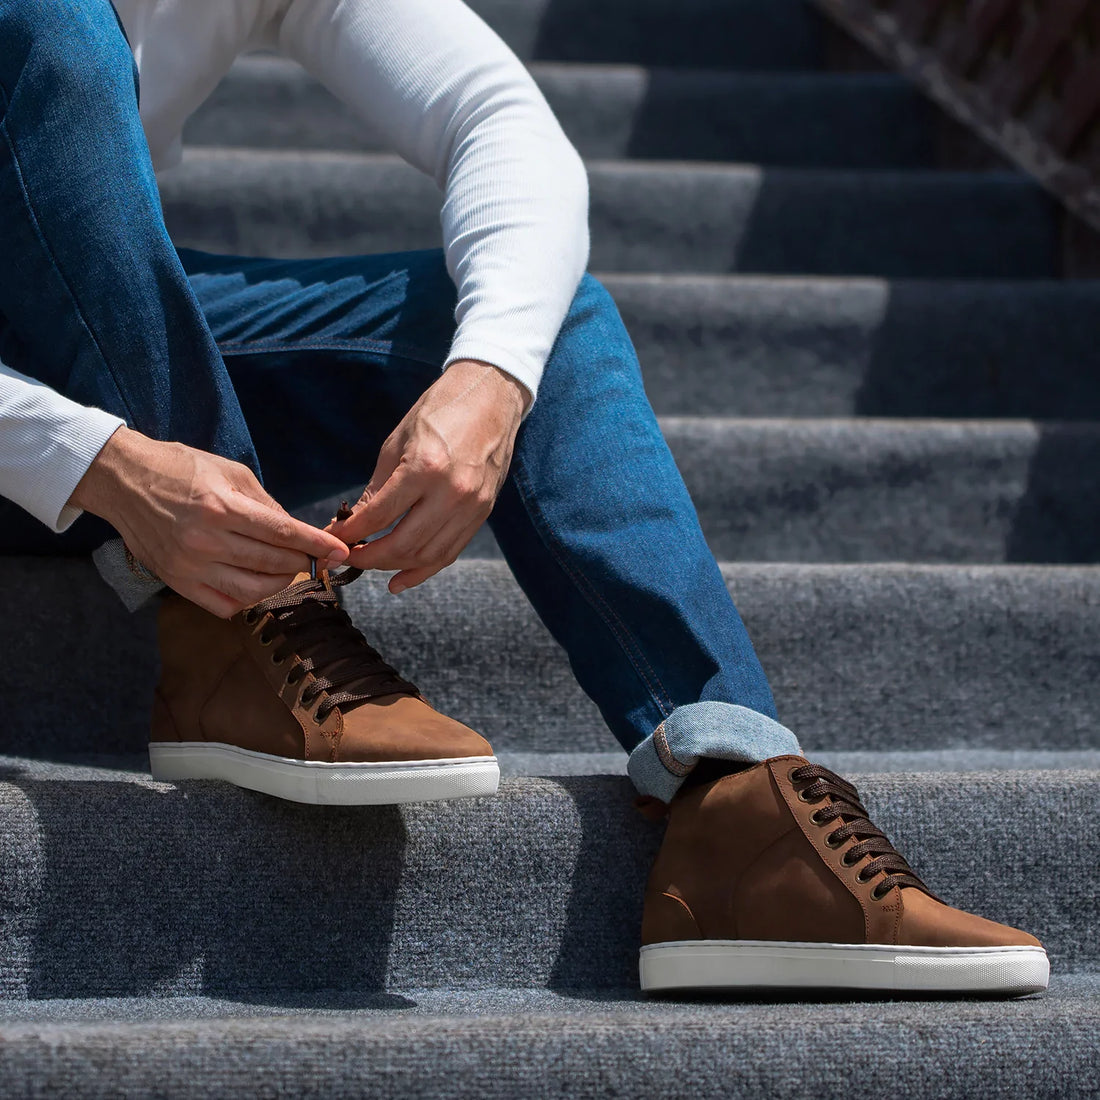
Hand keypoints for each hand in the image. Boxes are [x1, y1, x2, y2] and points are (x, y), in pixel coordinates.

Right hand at [69, 426, 349, 616]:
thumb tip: (297, 530)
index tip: (340, 552)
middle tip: (311, 556)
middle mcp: (206, 541)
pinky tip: (253, 583)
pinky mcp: (177, 582)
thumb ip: (267, 504)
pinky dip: (247, 600)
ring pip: (253, 591)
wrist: (124, 480)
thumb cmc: (181, 468)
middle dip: (302, 562)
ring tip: (285, 570)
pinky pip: (223, 606)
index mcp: (222, 508)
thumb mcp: (230, 472)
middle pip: (272, 565)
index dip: (317, 545)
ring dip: (279, 584)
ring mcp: (189, 566)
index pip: (283, 533)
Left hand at [329, 359, 529, 592]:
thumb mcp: (396, 442)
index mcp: (425, 467)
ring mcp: (471, 506)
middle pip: (403, 544)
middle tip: (346, 557)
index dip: (350, 534)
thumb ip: (378, 489)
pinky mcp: (482, 513)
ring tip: (369, 564)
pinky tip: (400, 580)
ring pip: (427, 555)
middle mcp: (452, 492)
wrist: (490, 399)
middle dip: (368, 557)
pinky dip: (424, 570)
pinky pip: (450, 552)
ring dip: (393, 566)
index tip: (331, 540)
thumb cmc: (438, 412)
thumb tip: (353, 524)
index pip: (379, 516)